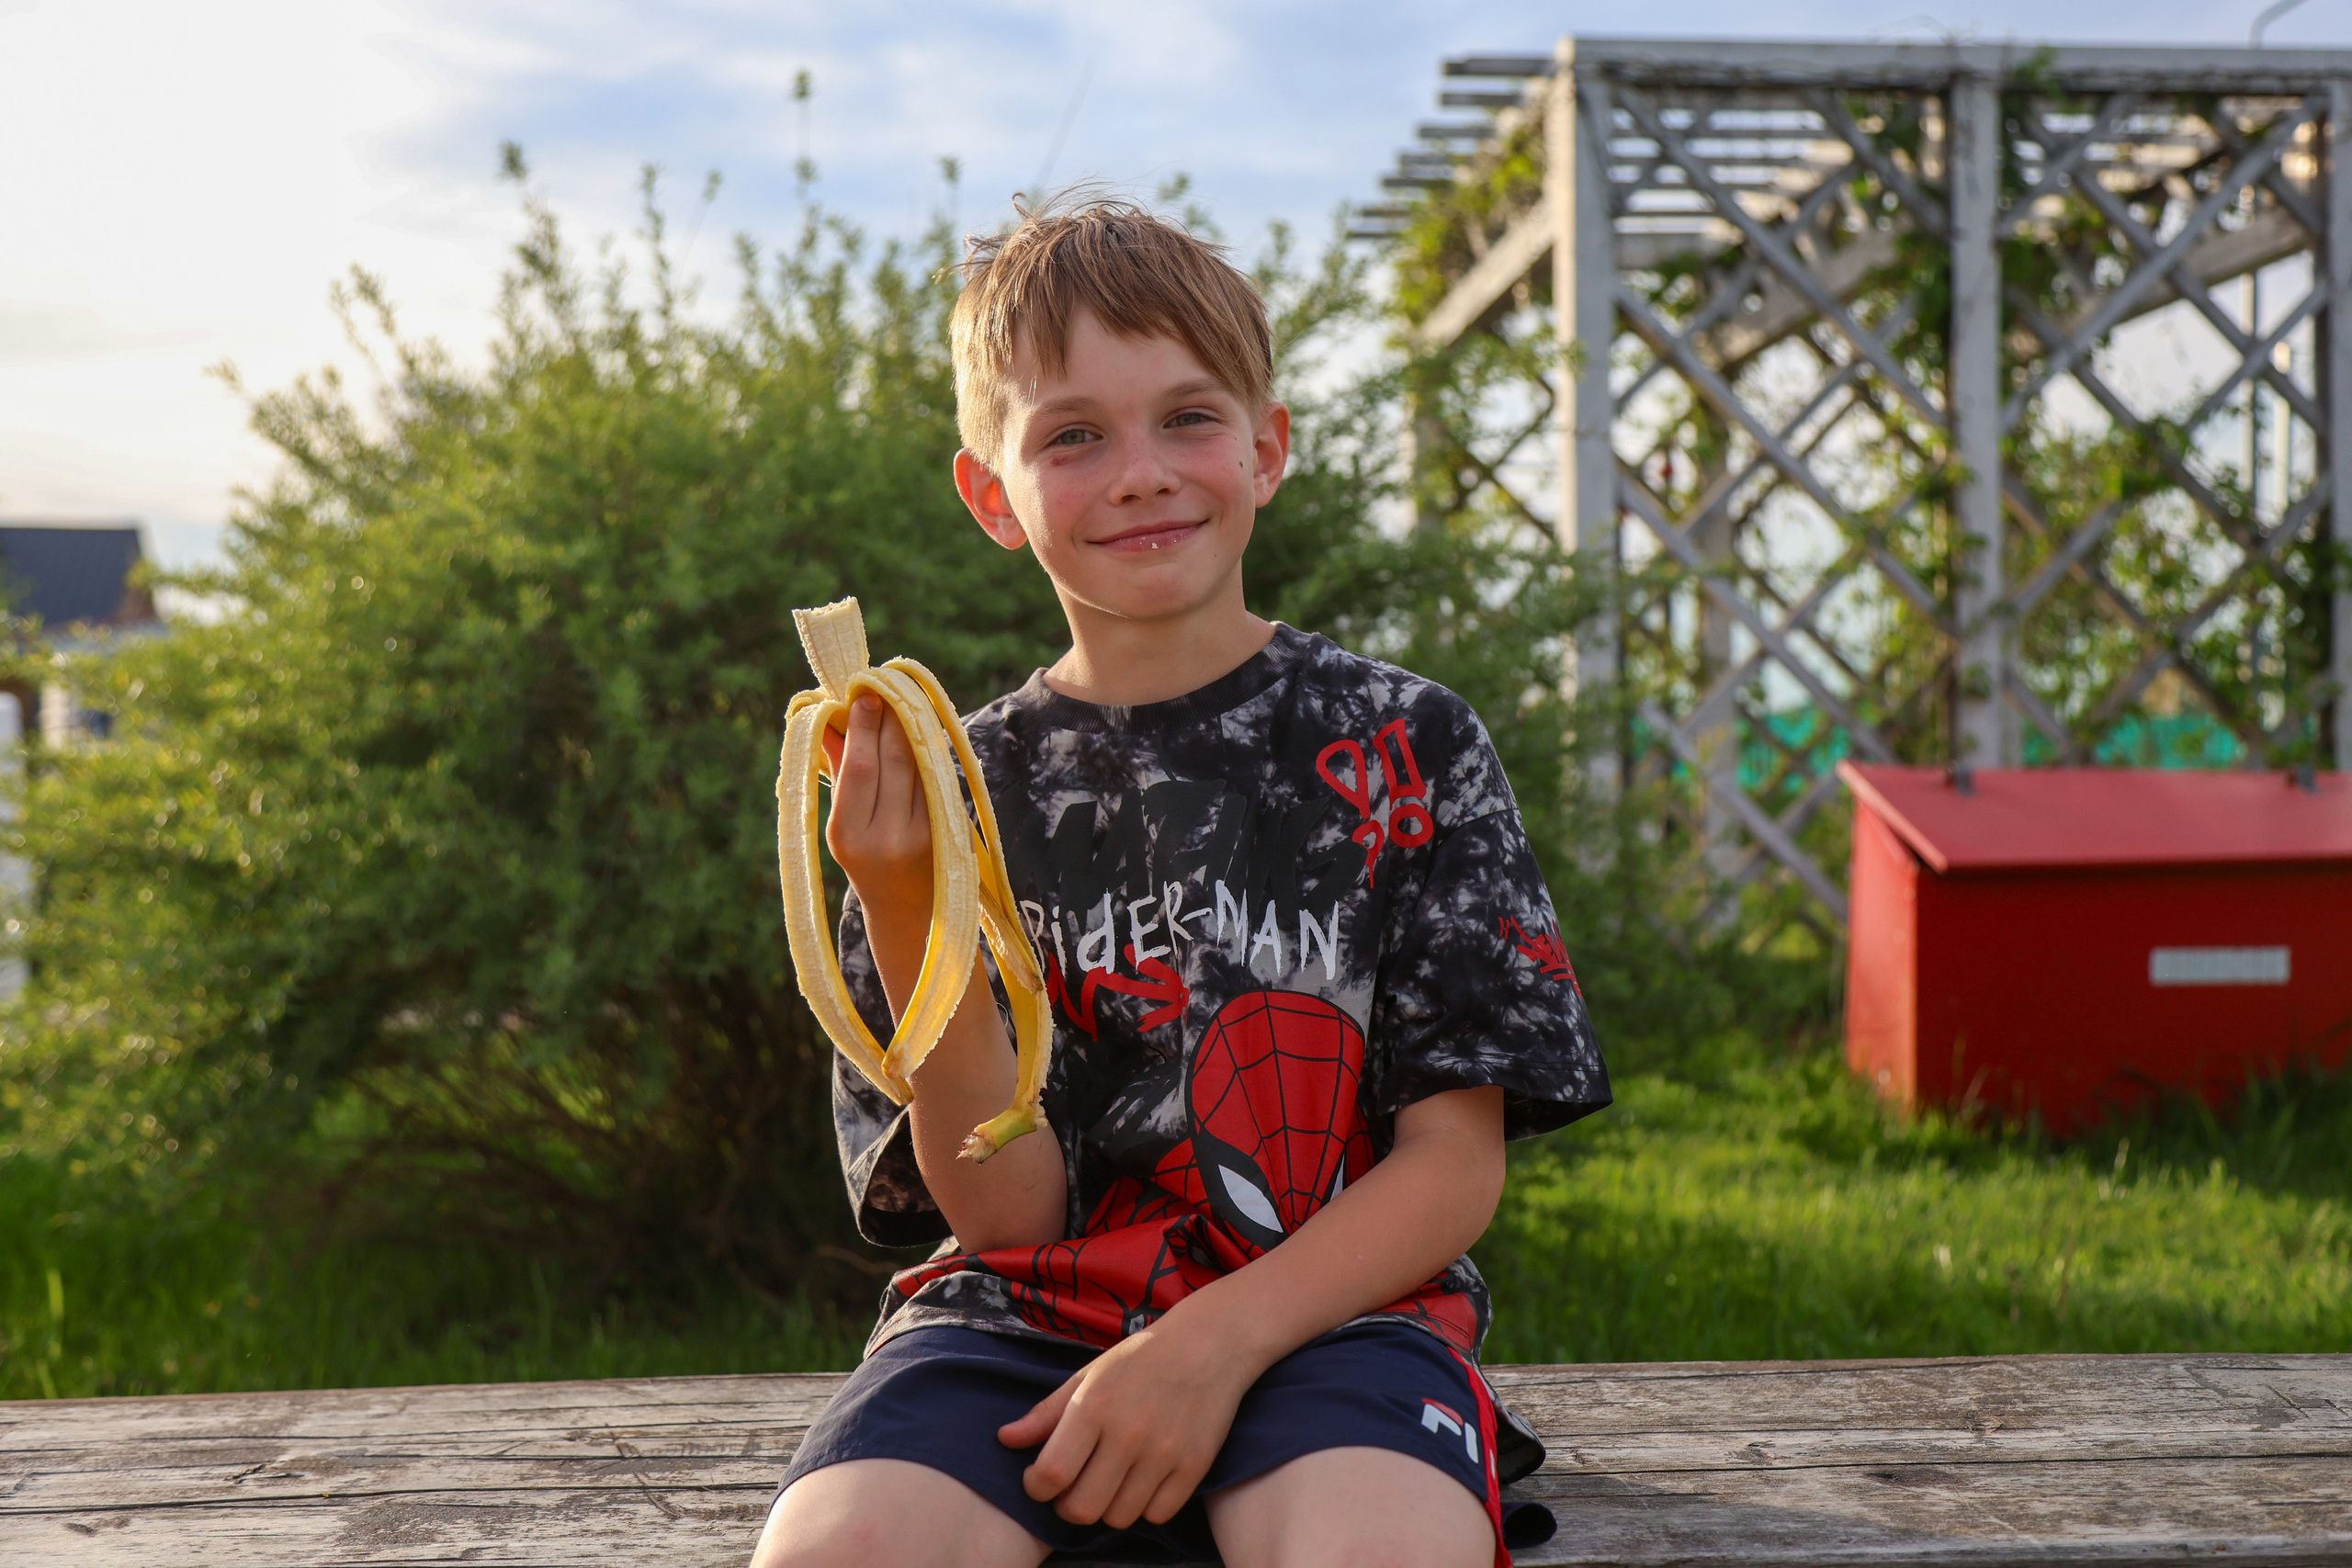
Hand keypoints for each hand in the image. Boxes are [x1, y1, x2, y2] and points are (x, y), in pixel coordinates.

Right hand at [823, 694, 933, 931]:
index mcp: (848, 835)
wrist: (906, 909)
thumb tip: (835, 716)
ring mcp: (923, 835)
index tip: (862, 695)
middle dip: (890, 718)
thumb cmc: (864, 858)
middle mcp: (888, 836)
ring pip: (921, 765)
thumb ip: (839, 771)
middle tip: (885, 688)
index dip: (863, 727)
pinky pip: (938, 779)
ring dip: (913, 727)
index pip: (860, 767)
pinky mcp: (949, 831)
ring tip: (903, 701)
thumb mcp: (842, 823)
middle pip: (894, 759)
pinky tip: (922, 729)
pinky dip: (929, 751)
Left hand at [998, 1314, 1256, 1528]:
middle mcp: (1128, 1433)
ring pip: (1119, 1517)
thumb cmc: (1141, 1358)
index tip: (1039, 1480)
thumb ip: (1046, 1412)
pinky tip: (1141, 1482)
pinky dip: (1144, 1506)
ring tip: (1108, 1482)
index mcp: (1094, 1406)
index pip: (1051, 1474)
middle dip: (1066, 1505)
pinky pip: (1157, 1514)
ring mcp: (1164, 1453)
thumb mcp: (1088, 1375)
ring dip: (1106, 1507)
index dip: (1036, 1487)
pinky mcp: (1194, 1466)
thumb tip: (1005, 1440)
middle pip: (1081, 1508)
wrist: (1209, 1343)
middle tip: (1072, 1487)